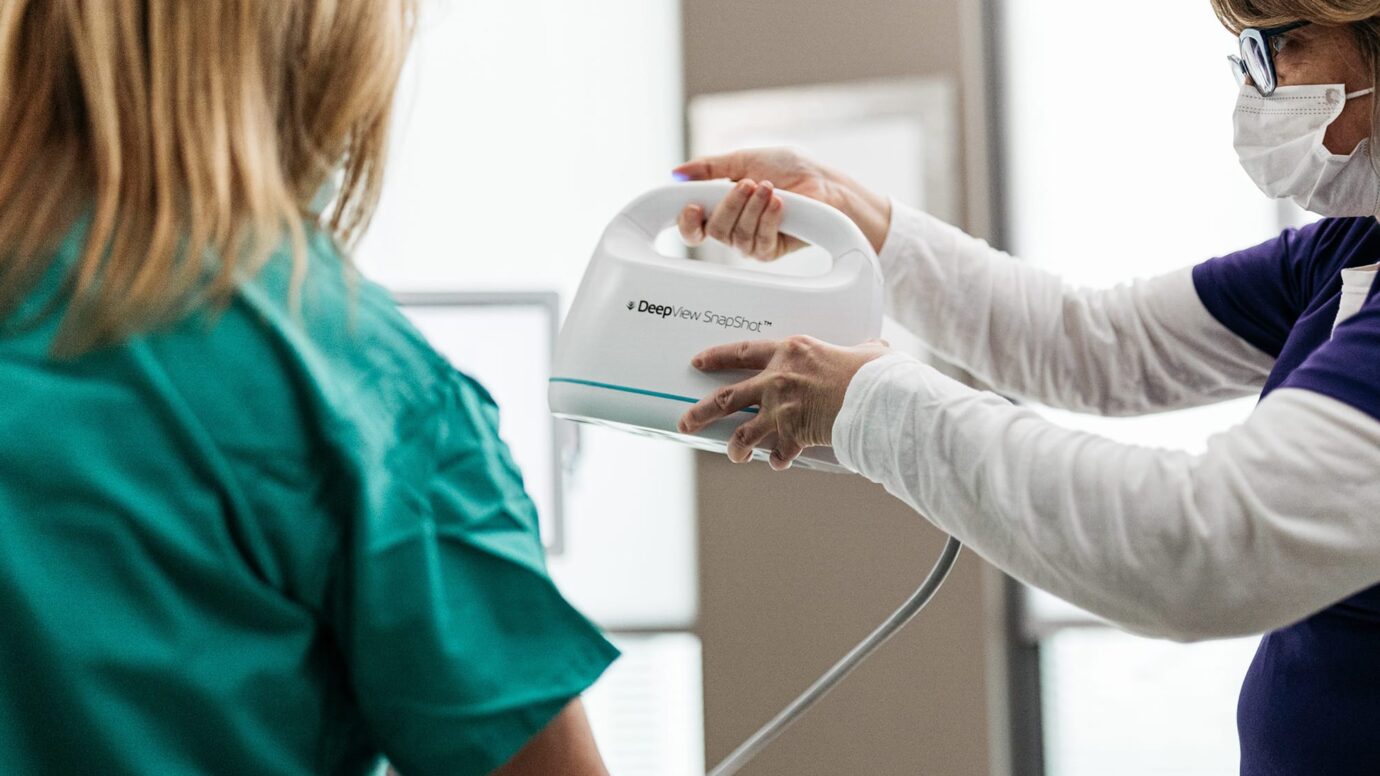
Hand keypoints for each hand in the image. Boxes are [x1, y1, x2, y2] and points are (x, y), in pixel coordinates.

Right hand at [673, 148, 891, 259]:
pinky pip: (758, 241)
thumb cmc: (788, 169)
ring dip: (752, 207)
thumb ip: (708, 168)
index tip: (692, 206)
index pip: (693, 227)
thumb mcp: (742, 159)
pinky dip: (768, 218)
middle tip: (748, 184)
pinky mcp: (771, 251)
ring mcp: (751, 242)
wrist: (822, 182)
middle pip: (713, 231)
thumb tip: (677, 172)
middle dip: (729, 204)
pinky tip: (779, 202)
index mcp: (722, 208)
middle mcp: (733, 228)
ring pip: (734, 236)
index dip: (687, 222)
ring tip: (769, 187)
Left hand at [677, 335, 890, 470]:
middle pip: (725, 398)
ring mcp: (780, 409)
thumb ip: (859, 350)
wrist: (876, 398)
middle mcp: (777, 379)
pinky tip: (778, 462)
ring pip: (741, 433)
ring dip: (734, 447)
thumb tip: (872, 348)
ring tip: (733, 455)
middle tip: (685, 422)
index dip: (715, 357)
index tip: (698, 363)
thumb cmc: (873, 373)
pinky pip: (777, 453)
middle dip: (700, 412)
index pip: (740, 352)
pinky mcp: (791, 434)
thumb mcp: (863, 352)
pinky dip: (777, 460)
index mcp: (790, 351)